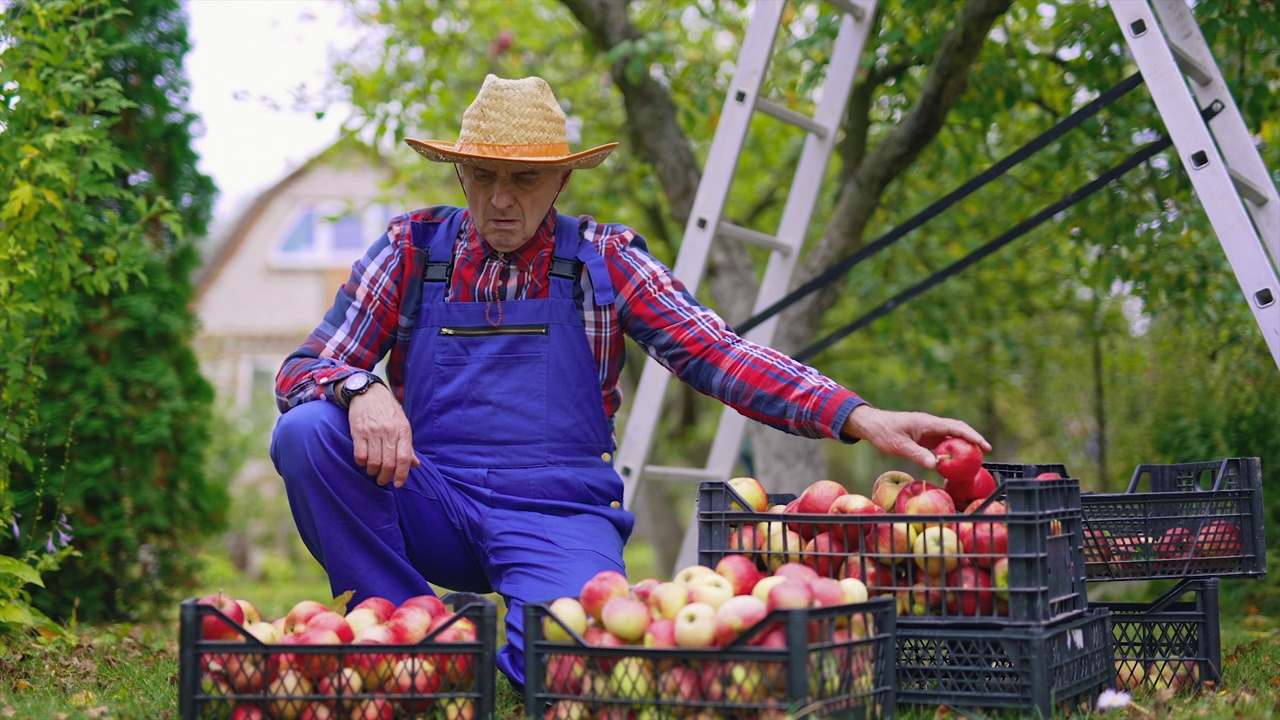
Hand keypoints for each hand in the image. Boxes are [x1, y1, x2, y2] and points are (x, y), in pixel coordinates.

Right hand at [347, 383, 419, 486]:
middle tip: (383, 480)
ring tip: (373, 471)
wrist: (369, 393)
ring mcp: (373, 431)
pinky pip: (360, 455)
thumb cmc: (388, 412)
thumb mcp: (402, 425)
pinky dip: (362, 463)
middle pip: (389, 463)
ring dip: (373, 471)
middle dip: (386, 477)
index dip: (402, 474)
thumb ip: (408, 446)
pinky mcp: (358, 431)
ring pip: (374, 461)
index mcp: (403, 431)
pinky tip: (364, 461)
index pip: (404, 458)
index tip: (399, 484)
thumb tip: (415, 465)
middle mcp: (389, 432)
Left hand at [842, 404, 990, 470]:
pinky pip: (941, 444)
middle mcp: (931, 425)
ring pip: (950, 437)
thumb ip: (917, 454)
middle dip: (972, 440)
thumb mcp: (899, 445)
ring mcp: (928, 431)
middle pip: (957, 430)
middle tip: (986, 453)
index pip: (955, 427)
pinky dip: (950, 451)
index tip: (984, 445)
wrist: (871, 424)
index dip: (971, 436)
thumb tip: (935, 465)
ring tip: (974, 459)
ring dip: (962, 446)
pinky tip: (953, 462)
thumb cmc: (884, 432)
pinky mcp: (923, 438)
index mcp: (928, 423)